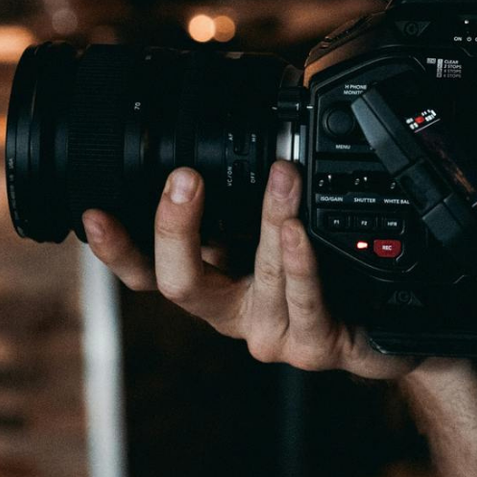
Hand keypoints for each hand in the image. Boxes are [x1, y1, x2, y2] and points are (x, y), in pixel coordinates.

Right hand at [83, 161, 417, 380]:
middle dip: (175, 229)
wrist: (383, 329)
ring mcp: (272, 334)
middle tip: (182, 177)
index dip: (116, 248)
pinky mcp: (314, 345)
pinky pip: (303, 300)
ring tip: (281, 174)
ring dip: (268, 219)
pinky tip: (297, 231)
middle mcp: (233, 313)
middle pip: (180, 285)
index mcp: (213, 283)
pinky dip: (299, 261)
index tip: (94, 211)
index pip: (147, 272)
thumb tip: (214, 131)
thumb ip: (237, 203)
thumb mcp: (269, 237)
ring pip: (257, 278)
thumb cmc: (322, 276)